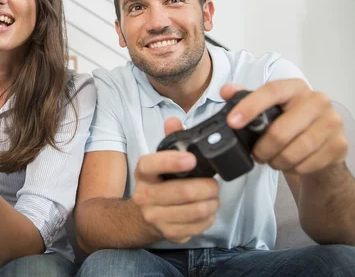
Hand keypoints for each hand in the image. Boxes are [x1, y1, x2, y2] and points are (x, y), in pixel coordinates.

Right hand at [132, 118, 219, 243]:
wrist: (139, 218)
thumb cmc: (156, 185)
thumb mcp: (158, 162)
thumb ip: (170, 141)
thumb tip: (173, 121)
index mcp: (143, 173)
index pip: (152, 165)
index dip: (172, 161)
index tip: (192, 159)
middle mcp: (145, 196)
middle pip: (184, 191)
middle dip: (208, 186)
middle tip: (214, 183)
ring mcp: (156, 217)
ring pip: (196, 210)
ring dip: (212, 202)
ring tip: (213, 196)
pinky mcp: (169, 234)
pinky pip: (198, 225)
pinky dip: (209, 217)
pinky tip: (206, 210)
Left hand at [222, 80, 346, 174]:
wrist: (325, 140)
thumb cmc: (292, 120)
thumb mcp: (270, 106)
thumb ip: (248, 97)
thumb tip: (226, 91)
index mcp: (296, 87)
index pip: (271, 92)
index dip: (249, 107)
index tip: (232, 122)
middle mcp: (318, 101)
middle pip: (280, 131)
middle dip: (262, 149)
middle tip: (256, 154)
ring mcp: (332, 123)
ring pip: (293, 151)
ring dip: (276, 161)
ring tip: (271, 160)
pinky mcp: (339, 145)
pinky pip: (307, 164)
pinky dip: (293, 168)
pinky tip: (290, 163)